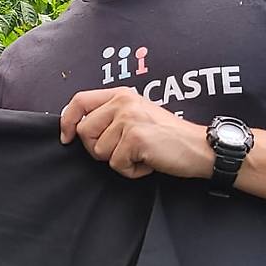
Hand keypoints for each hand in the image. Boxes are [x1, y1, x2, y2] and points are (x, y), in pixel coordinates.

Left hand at [59, 88, 212, 180]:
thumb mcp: (137, 115)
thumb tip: (77, 128)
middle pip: (84, 133)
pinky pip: (117, 165)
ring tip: (142, 153)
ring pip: (100, 152)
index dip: (67, 121)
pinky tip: (149, 161)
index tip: (66, 138)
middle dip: (99, 150)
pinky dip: (132, 170)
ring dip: (120, 161)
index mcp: (120, 94)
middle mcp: (123, 102)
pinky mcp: (135, 138)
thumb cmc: (168, 136)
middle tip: (126, 150)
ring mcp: (128, 118)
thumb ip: (111, 116)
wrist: (199, 147)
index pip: (79, 101)